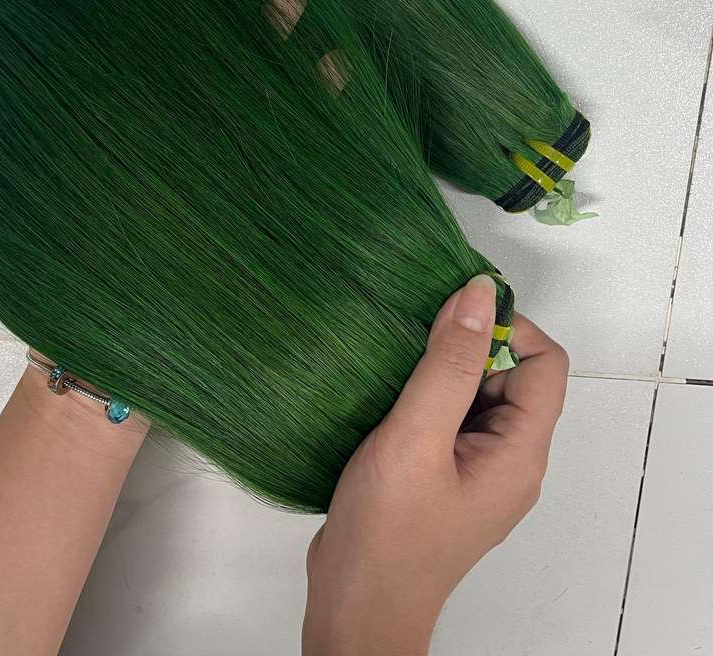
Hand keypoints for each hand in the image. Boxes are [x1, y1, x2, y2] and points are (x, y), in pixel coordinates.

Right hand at [302, 275, 568, 655]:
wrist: (355, 604)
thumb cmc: (388, 530)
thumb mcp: (417, 436)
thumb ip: (448, 364)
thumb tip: (477, 295)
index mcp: (519, 453)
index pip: (544, 364)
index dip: (507, 327)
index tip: (451, 312)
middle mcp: (508, 461)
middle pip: (511, 378)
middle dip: (466, 348)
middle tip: (411, 342)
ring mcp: (475, 472)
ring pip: (474, 398)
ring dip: (440, 372)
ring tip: (393, 367)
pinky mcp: (444, 477)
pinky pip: (449, 420)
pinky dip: (424, 397)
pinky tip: (385, 394)